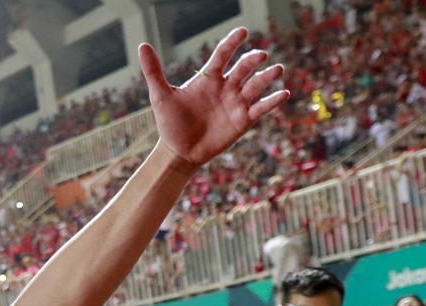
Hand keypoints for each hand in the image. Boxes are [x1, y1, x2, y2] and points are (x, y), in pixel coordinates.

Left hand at [140, 27, 288, 169]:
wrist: (178, 151)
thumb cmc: (170, 122)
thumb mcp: (161, 96)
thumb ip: (154, 71)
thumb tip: (142, 46)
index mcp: (208, 78)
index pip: (222, 55)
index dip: (232, 43)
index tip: (242, 32)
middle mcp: (226, 86)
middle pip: (243, 68)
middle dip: (252, 61)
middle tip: (259, 55)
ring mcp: (237, 102)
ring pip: (256, 85)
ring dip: (267, 77)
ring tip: (276, 69)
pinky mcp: (244, 119)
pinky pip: (261, 108)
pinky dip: (273, 101)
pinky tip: (285, 93)